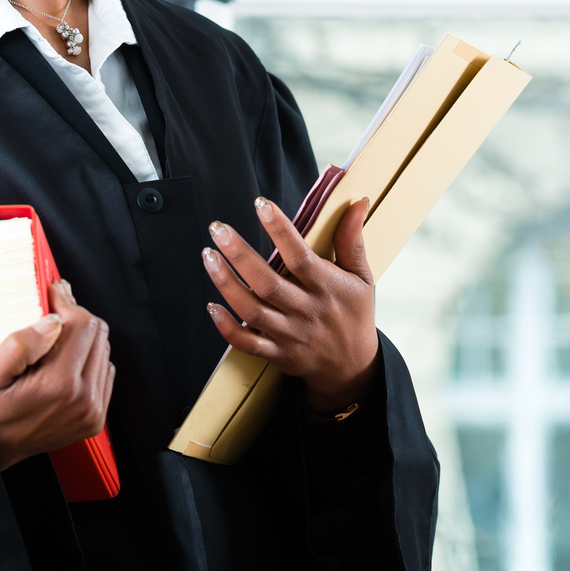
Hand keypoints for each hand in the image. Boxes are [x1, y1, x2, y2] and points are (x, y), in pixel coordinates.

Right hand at [0, 279, 114, 469]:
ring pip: (103, 352)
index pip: (83, 325)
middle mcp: (83, 400)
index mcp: (59, 385)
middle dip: (76, 317)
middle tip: (53, 308)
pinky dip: (88, 359)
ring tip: (55, 334)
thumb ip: (21, 344)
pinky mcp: (93, 419)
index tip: (53, 292)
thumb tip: (54, 321)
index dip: (67, 303)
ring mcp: (91, 412)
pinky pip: (104, 374)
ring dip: (83, 338)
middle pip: (98, 335)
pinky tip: (65, 358)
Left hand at [203, 197, 378, 414]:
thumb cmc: (354, 314)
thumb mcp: (361, 277)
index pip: (300, 256)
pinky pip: (247, 344)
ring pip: (252, 311)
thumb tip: (357, 203)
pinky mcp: (276, 354)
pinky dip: (227, 328)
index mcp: (327, 287)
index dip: (280, 229)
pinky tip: (211, 306)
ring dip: (226, 284)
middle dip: (240, 254)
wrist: (353, 367)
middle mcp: (306, 311)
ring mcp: (289, 335)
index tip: (261, 204)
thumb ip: (352, 241)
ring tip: (208, 255)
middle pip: (268, 283)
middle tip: (218, 229)